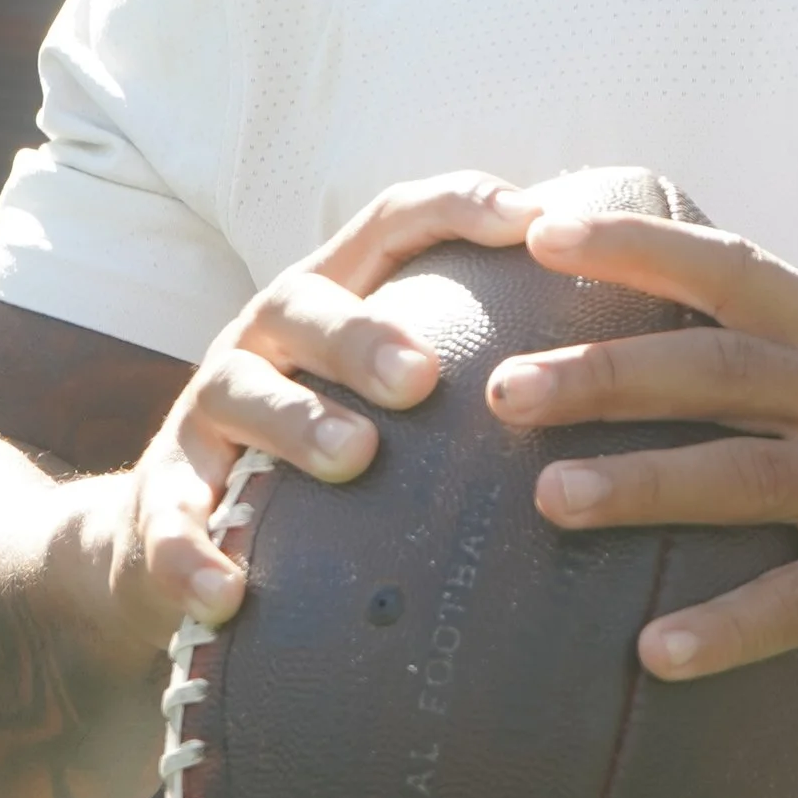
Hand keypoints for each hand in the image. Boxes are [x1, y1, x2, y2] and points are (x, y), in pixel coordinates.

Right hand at [99, 172, 543, 646]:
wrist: (181, 525)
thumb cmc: (336, 436)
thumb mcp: (393, 379)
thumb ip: (481, 348)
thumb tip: (634, 336)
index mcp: (337, 289)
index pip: (396, 220)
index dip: (461, 206)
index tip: (535, 218)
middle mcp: (268, 332)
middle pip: (309, 302)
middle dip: (366, 332)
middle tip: (426, 377)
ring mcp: (209, 410)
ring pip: (241, 393)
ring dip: (297, 423)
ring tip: (356, 458)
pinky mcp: (164, 497)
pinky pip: (168, 523)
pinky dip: (192, 554)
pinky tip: (229, 591)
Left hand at [487, 203, 797, 702]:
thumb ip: (780, 373)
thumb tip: (641, 349)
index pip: (732, 270)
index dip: (638, 246)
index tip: (540, 228)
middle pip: (723, 365)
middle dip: (608, 369)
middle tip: (503, 386)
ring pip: (754, 474)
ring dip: (647, 485)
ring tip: (551, 501)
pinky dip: (732, 626)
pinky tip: (657, 653)